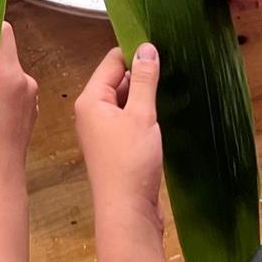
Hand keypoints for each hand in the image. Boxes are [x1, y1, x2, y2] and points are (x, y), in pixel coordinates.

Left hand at [74, 43, 162, 234]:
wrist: (127, 212)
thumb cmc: (129, 163)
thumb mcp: (141, 114)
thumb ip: (144, 80)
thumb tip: (147, 49)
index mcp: (91, 100)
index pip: (112, 62)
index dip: (135, 54)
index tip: (161, 48)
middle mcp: (92, 113)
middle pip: (117, 80)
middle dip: (142, 75)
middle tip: (170, 69)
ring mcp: (103, 131)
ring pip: (126, 101)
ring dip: (145, 96)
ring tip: (170, 90)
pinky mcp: (116, 147)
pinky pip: (130, 119)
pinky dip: (144, 114)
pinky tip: (162, 115)